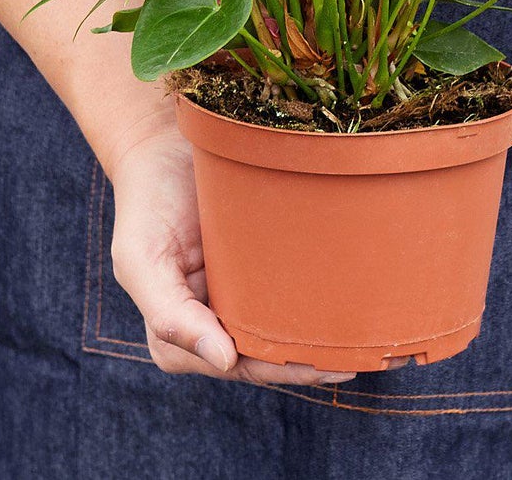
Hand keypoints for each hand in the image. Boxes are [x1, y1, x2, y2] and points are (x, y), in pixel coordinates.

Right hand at [106, 116, 366, 385]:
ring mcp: (244, 288)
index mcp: (182, 333)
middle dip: (313, 361)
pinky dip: (325, 295)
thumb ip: (170, 315)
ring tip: (371, 340)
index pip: (239, 364)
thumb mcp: (140, 260)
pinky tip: (360, 298)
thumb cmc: (147, 202)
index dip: (279, 369)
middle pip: (271, 353)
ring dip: (326, 337)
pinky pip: (296, 283)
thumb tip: (224, 362)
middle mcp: (217, 317)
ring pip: (288, 324)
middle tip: (362, 358)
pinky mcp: (266, 259)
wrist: (163, 143)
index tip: (321, 365)